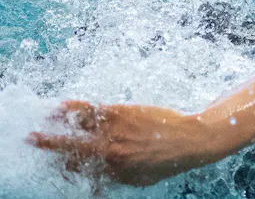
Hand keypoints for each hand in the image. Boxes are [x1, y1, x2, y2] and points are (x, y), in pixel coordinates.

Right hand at [27, 100, 220, 186]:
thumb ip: (113, 179)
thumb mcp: (138, 179)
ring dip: (58, 121)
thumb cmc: (165, 162)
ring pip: (78, 124)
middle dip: (48, 144)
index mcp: (111, 169)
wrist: (189, 140)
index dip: (63, 164)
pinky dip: (75, 107)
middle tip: (30, 139)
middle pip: (70, 147)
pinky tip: (63, 105)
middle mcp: (108, 150)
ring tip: (45, 118)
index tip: (56, 160)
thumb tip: (96, 184)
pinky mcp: (122, 112)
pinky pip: (92, 109)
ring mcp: (114, 130)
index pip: (77, 168)